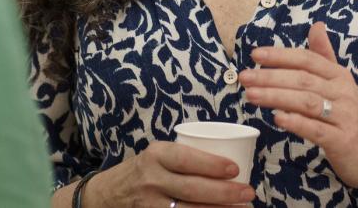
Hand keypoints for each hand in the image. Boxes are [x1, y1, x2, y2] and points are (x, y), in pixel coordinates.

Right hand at [86, 140, 255, 207]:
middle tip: (248, 192)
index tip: (235, 169)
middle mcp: (152, 179)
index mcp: (156, 155)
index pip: (185, 159)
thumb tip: (230, 156)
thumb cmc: (144, 170)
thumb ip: (183, 157)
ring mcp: (151, 205)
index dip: (211, 164)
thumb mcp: (157, 155)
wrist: (108, 195)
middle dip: (225, 192)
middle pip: (192, 189)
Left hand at [239, 22, 357, 198]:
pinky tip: (277, 118)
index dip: (281, 56)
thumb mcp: (340, 85)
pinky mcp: (342, 140)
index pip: (307, 60)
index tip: (255, 55)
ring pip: (306, 102)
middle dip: (270, 76)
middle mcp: (342, 93)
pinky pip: (316, 129)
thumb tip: (316, 25)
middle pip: (303, 80)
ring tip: (251, 95)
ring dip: (276, 97)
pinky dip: (296, 122)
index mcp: (339, 76)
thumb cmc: (352, 118)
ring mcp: (343, 117)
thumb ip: (325, 56)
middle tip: (244, 77)